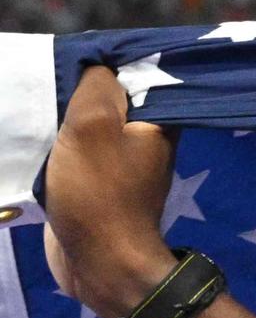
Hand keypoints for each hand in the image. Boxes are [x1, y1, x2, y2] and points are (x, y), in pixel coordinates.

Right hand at [39, 65, 180, 317]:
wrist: (99, 262)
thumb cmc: (99, 193)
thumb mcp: (93, 125)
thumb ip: (97, 87)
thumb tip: (99, 67)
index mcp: (158, 123)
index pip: (136, 75)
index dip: (103, 62)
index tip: (72, 55)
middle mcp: (144, 140)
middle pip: (107, 98)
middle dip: (76, 88)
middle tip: (47, 75)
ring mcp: (119, 163)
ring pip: (86, 124)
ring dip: (62, 115)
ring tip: (37, 96)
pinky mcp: (95, 182)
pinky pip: (74, 150)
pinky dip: (56, 140)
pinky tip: (36, 128)